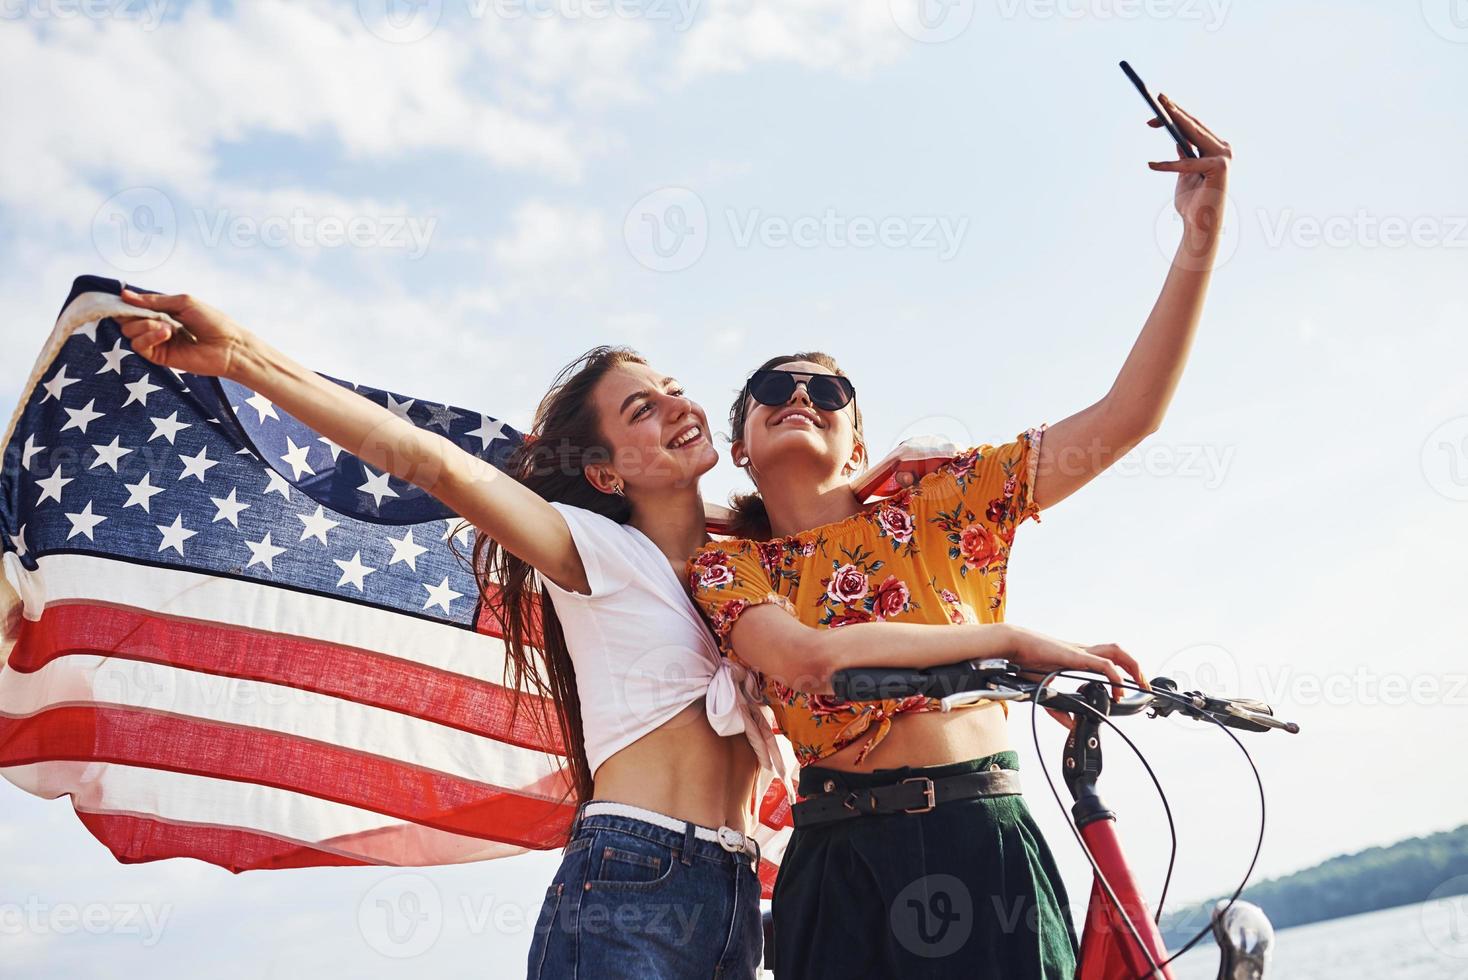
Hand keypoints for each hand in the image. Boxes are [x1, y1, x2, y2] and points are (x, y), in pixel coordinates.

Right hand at [115, 290, 250, 379]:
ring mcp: (157, 343)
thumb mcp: (183, 303)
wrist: (230, 346)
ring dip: (144, 325)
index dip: (124, 303)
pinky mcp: (159, 357)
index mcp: (163, 312)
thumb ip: (154, 300)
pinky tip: (166, 333)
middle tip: (154, 315)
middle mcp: (156, 327)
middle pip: (126, 320)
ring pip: (129, 332)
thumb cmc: (213, 321)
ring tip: (168, 327)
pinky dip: (148, 336)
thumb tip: (124, 294)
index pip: (133, 307)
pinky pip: (139, 346)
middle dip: (134, 314)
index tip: (120, 299)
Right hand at [1003, 624, 1149, 721]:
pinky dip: (1115, 677)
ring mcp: (1081, 652)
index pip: (1107, 660)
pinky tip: (1118, 690)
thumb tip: (1072, 724)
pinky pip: (1104, 664)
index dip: (1122, 672)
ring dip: (1132, 668)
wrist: (1013, 646)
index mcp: (1078, 659)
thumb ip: (1060, 708)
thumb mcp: (1046, 690)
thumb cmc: (1025, 662)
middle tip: (1144, 687)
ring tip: (1139, 685)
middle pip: (1118, 652)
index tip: (1128, 690)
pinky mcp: (1077, 656)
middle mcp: (1083, 652)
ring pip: (1117, 652)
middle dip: (1135, 668)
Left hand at [1147, 93, 1230, 232]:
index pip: (1193, 126)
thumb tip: (1179, 140)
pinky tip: (1151, 165)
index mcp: (1215, 148)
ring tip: (1156, 114)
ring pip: (1194, 134)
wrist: (1200, 225)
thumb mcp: (1186, 173)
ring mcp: (1223, 156)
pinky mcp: (1219, 168)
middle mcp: (1223, 148)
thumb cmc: (1192, 201)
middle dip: (1174, 110)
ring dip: (1174, 121)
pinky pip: (1187, 163)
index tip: (1158, 103)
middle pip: (1194, 125)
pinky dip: (1167, 165)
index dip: (1175, 113)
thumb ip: (1185, 155)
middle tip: (1157, 96)